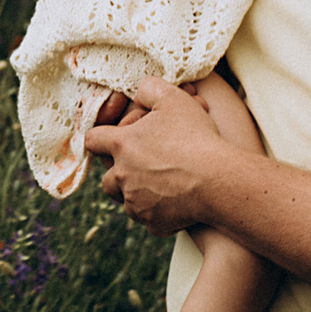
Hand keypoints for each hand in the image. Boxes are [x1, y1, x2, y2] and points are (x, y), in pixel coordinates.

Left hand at [82, 76, 230, 233]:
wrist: (218, 181)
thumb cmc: (196, 137)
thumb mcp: (173, 99)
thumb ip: (150, 89)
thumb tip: (139, 90)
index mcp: (122, 146)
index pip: (92, 140)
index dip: (101, 138)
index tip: (111, 140)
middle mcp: (122, 176)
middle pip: (107, 179)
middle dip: (120, 173)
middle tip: (142, 167)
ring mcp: (136, 203)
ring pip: (127, 201)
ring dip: (137, 194)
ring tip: (160, 185)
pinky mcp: (153, 223)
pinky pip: (150, 219)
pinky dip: (159, 213)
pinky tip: (178, 203)